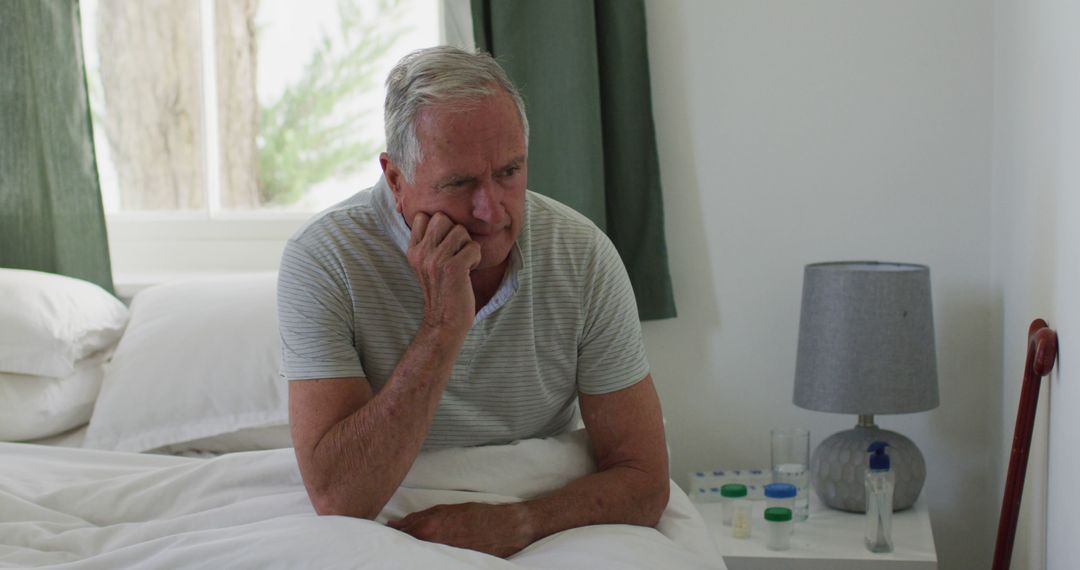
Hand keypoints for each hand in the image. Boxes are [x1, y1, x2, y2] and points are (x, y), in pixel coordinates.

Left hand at [387, 502, 533, 557]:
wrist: (506, 528)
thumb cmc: (478, 515)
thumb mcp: (447, 509)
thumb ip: (420, 517)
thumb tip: (398, 524)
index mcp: (428, 527)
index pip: (399, 533)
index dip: (390, 533)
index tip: (384, 533)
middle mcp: (432, 544)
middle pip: (405, 546)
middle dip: (398, 543)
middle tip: (391, 542)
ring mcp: (442, 556)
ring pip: (417, 555)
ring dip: (411, 551)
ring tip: (409, 549)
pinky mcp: (451, 564)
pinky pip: (431, 561)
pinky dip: (425, 558)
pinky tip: (425, 556)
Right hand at [407, 212, 481, 333]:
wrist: (444, 322)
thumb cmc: (441, 292)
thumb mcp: (426, 265)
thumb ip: (429, 244)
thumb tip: (444, 219)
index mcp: (413, 251)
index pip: (423, 216)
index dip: (440, 225)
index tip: (445, 243)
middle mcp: (421, 253)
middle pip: (442, 218)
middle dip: (455, 232)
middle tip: (457, 252)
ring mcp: (436, 260)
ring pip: (460, 230)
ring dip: (467, 245)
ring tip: (463, 263)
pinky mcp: (453, 268)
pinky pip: (473, 246)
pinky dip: (476, 257)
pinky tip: (468, 272)